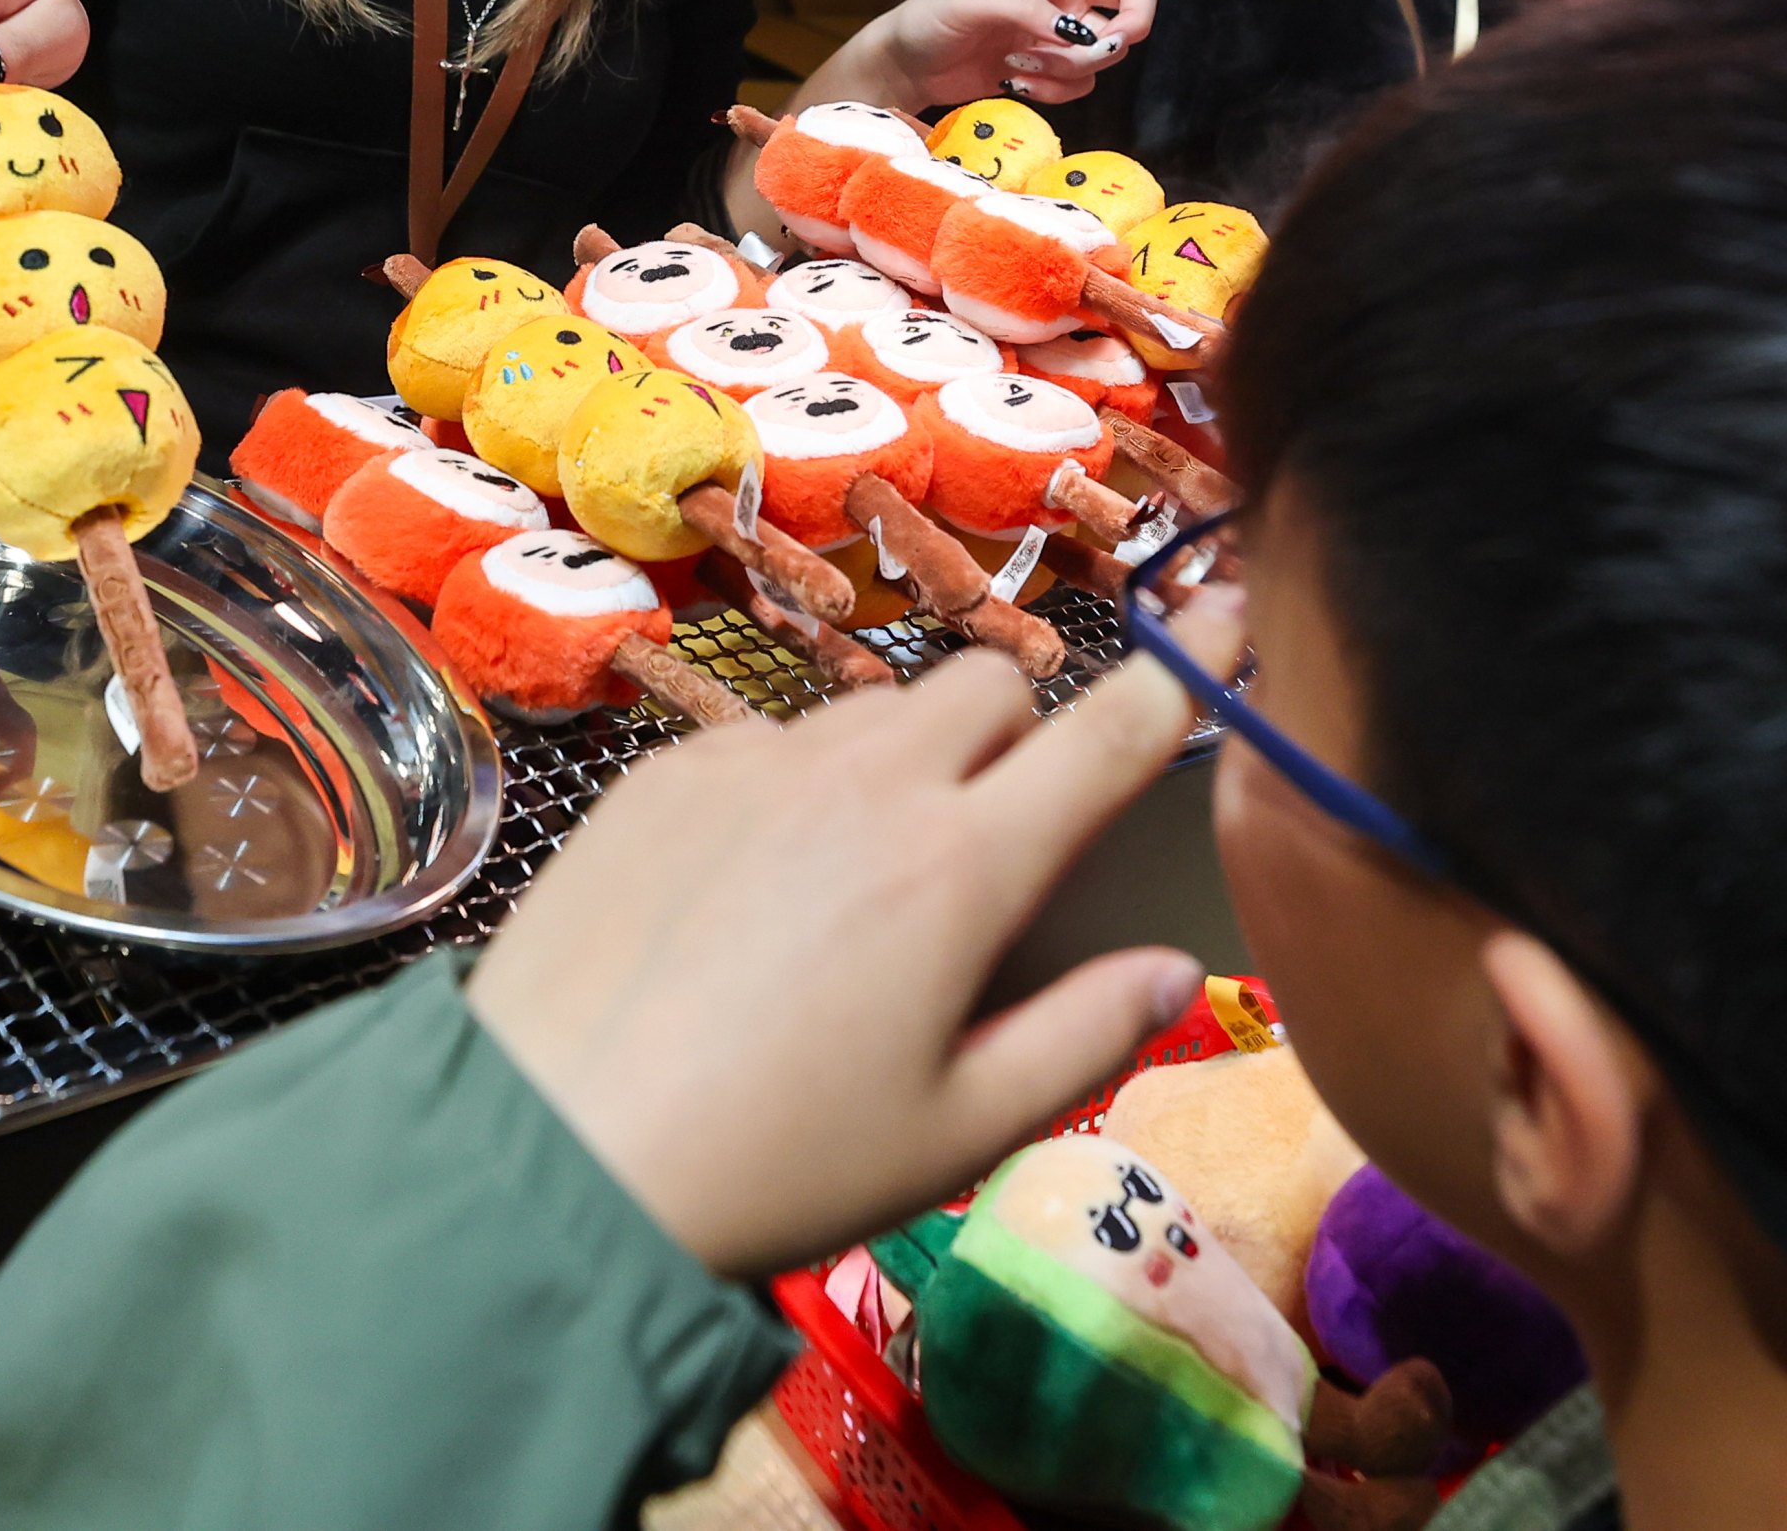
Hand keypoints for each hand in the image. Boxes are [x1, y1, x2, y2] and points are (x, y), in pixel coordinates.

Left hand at [465, 584, 1249, 1278]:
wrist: (551, 1151)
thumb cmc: (770, 1167)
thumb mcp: (958, 1134)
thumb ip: (1086, 1036)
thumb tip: (1175, 970)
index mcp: (964, 868)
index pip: (1110, 732)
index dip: (1187, 669)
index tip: (1235, 619)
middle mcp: (867, 783)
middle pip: (989, 686)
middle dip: (1020, 737)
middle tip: (993, 846)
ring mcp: (755, 764)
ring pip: (876, 711)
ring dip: (906, 761)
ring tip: (861, 889)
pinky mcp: (665, 774)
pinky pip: (769, 740)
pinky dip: (797, 787)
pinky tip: (754, 895)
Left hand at [821, 0, 1223, 113]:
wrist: (906, 66)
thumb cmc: (930, 19)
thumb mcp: (973, 3)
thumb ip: (1031, 13)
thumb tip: (1082, 38)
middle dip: (1131, 26)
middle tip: (1102, 46)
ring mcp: (1061, 29)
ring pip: (1108, 49)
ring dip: (1071, 66)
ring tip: (1018, 64)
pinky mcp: (1052, 66)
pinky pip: (1085, 80)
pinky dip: (1058, 89)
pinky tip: (1017, 83)